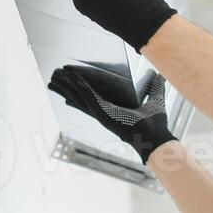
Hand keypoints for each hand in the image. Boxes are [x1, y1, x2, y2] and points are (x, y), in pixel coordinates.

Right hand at [48, 62, 176, 164]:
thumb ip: (155, 87)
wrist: (157, 138)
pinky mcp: (104, 113)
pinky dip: (80, 88)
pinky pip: (89, 97)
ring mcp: (102, 113)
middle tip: (54, 76)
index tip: (68, 79)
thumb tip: (158, 74)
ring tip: (55, 76)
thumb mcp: (155, 99)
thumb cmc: (156, 125)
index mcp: (112, 110)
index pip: (90, 98)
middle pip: (79, 98)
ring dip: (68, 86)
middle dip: (66, 87)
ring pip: (80, 97)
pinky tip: (72, 79)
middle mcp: (103, 112)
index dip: (78, 89)